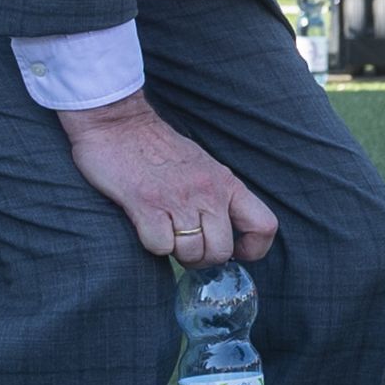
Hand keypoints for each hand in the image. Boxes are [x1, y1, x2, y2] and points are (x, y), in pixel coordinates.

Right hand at [60, 94, 278, 268]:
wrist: (120, 124)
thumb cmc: (159, 150)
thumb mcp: (204, 167)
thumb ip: (218, 196)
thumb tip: (226, 236)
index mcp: (226, 183)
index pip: (263, 225)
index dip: (253, 248)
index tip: (236, 252)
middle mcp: (208, 192)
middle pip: (222, 251)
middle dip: (204, 259)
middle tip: (187, 248)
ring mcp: (178, 199)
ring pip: (192, 254)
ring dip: (177, 254)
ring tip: (166, 234)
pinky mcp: (146, 205)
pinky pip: (160, 247)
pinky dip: (154, 245)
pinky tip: (147, 227)